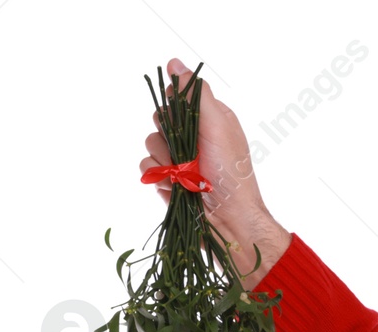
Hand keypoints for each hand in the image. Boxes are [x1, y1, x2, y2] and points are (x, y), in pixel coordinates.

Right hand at [139, 57, 290, 287]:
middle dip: (168, 135)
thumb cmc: (230, 173)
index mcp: (209, 120)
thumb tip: (175, 63)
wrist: (229, 222)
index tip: (180, 117)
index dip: (174, 105)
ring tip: (184, 177)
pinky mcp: (168, 183)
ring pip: (150, 144)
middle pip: (160, 119)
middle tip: (187, 151)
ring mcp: (180, 161)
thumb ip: (195, 94)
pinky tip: (175, 189)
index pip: (178, 97)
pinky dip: (158, 178)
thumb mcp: (218, 125)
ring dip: (164, 161)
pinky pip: (147, 170)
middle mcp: (193, 138)